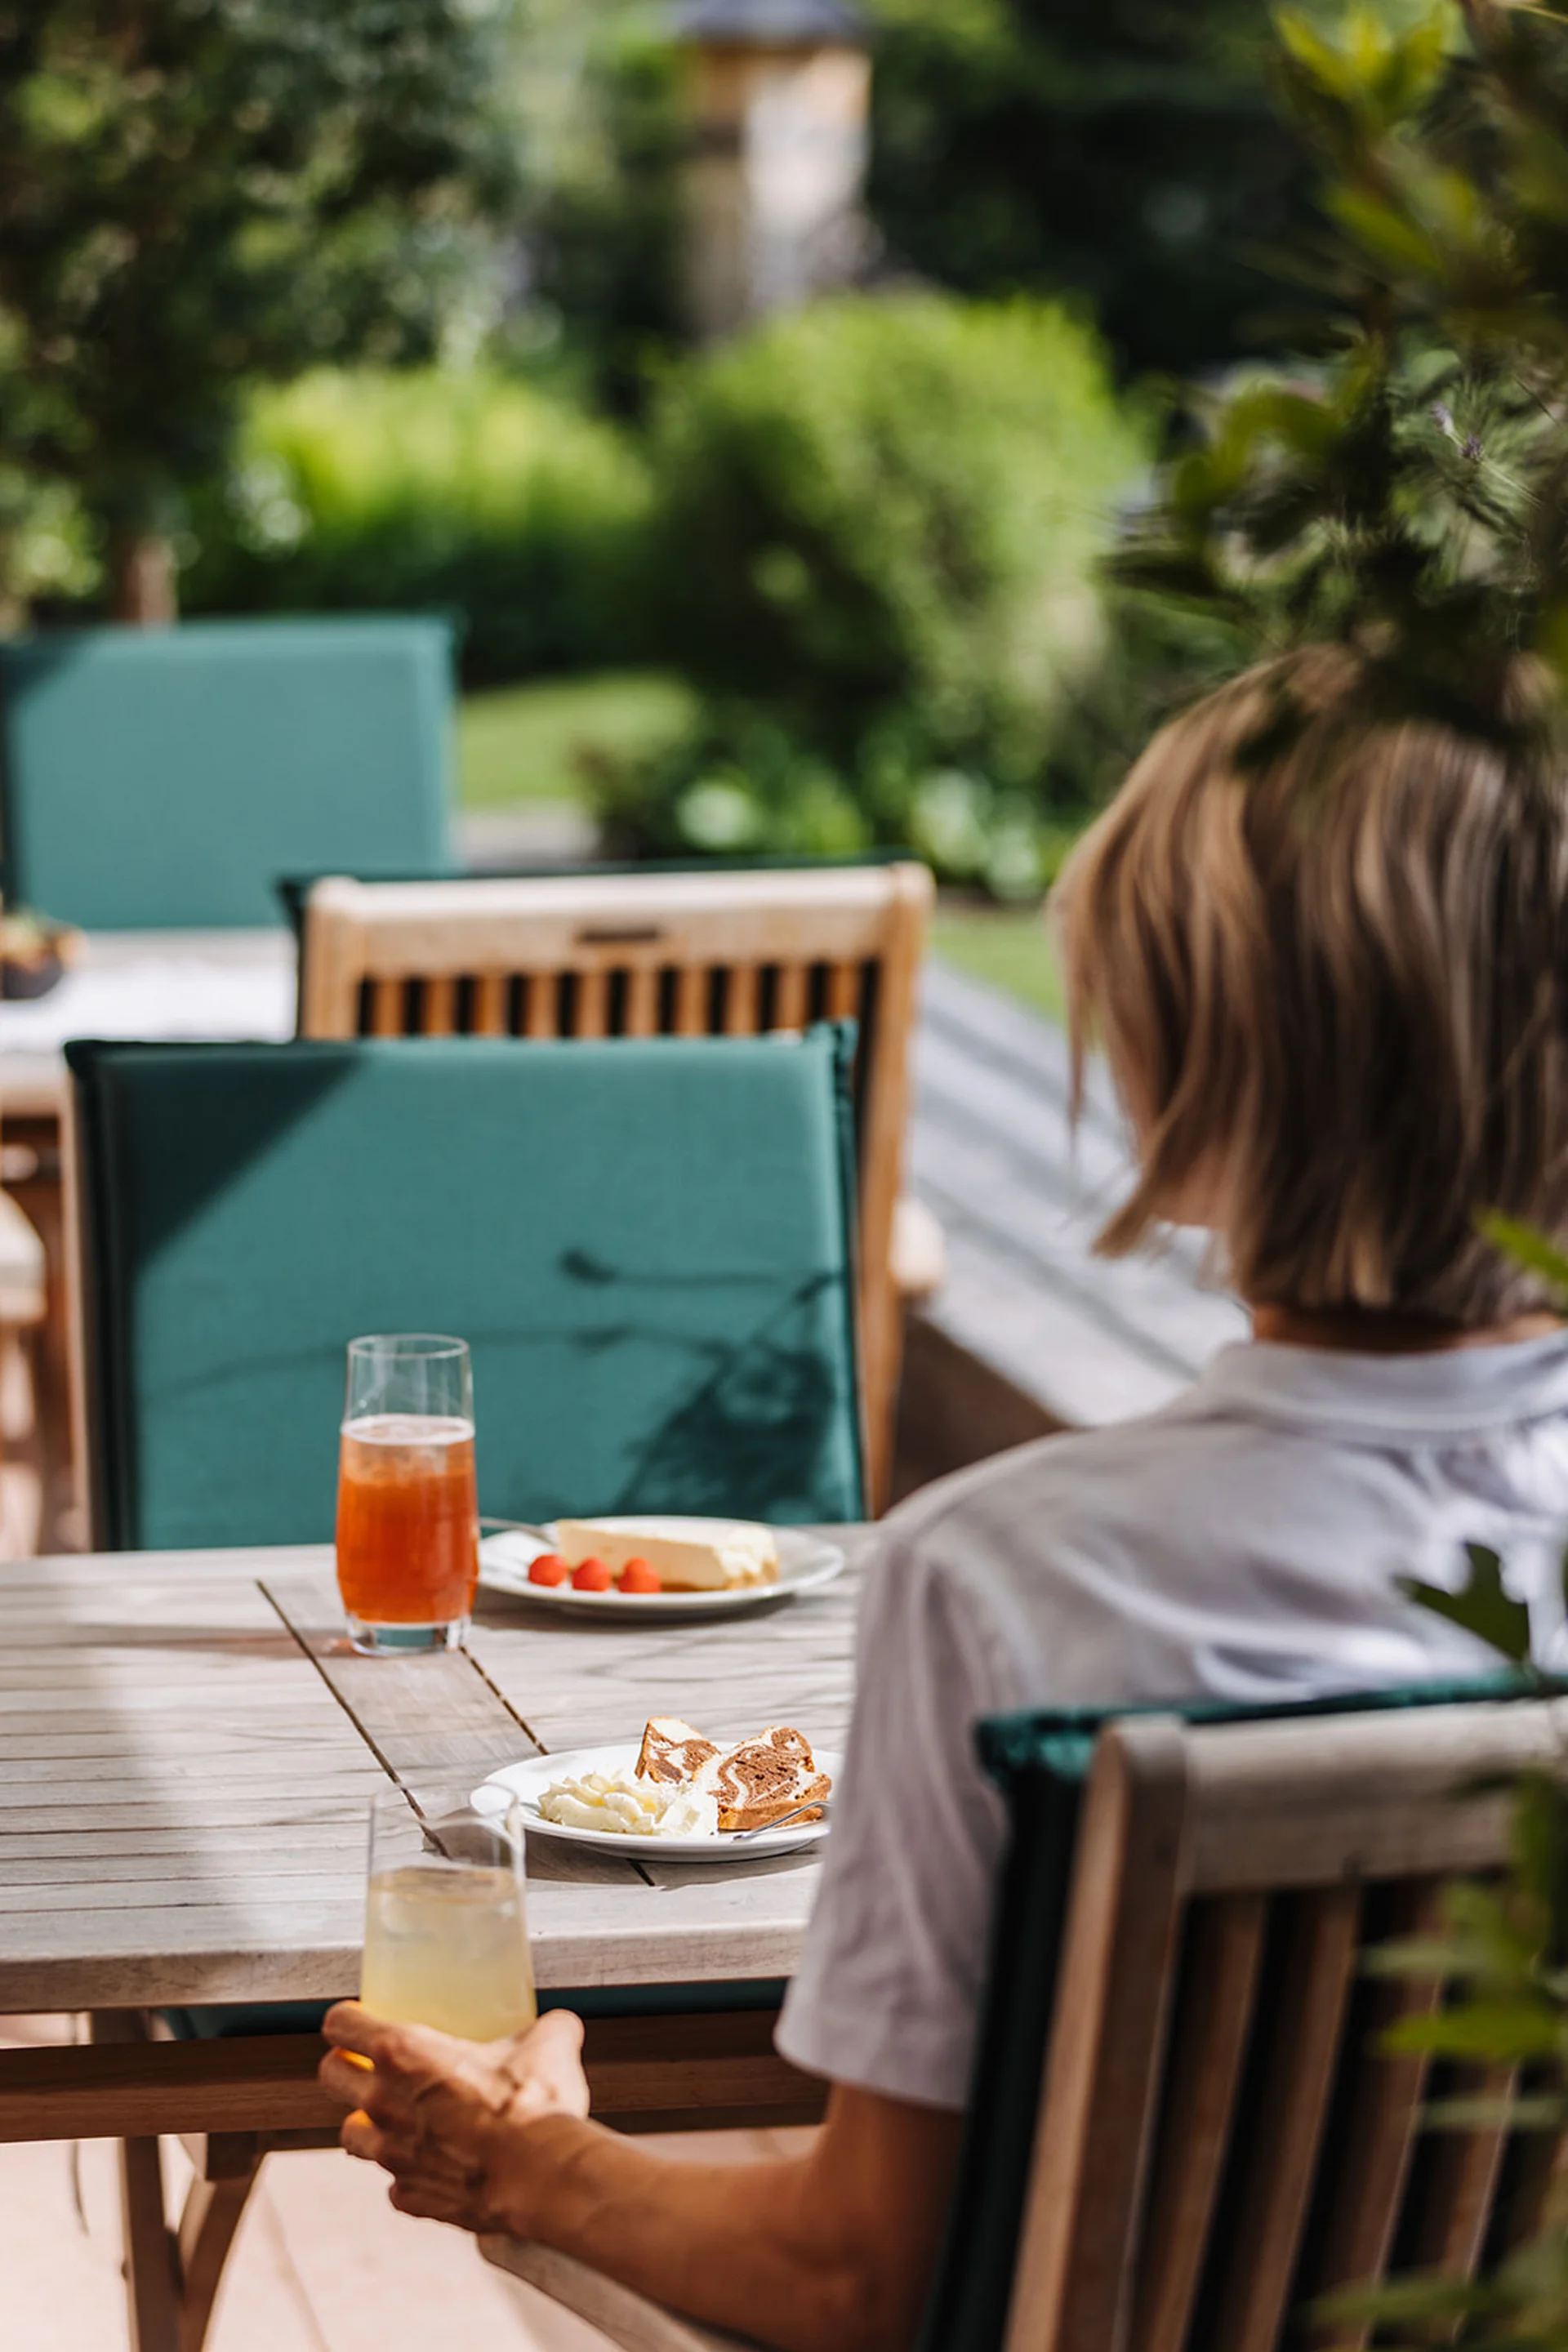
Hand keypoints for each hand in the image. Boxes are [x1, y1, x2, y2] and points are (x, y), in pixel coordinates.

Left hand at [318, 2000, 590, 2231]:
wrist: (541, 2176)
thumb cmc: (532, 2105)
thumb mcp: (546, 2042)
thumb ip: (544, 2028)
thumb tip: (558, 2025)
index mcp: (403, 2053)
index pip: (340, 2025)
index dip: (347, 2019)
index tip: (359, 2019)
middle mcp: (383, 2102)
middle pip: (331, 2076)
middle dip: (344, 2067)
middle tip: (374, 2065)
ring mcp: (391, 2155)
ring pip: (351, 2136)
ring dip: (369, 2125)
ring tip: (400, 2119)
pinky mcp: (410, 2196)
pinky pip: (395, 2183)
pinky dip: (409, 2173)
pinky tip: (436, 2164)